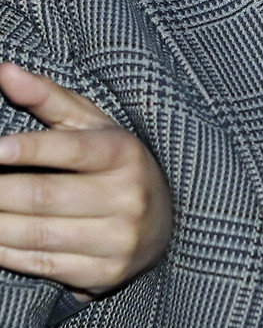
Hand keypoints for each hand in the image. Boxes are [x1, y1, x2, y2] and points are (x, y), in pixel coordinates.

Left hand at [0, 63, 172, 299]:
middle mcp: (127, 196)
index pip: (70, 149)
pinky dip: (8, 252)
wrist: (163, 222)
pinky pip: (44, 263)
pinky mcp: (105, 273)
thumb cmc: (114, 161)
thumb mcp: (91, 124)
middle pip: (45, 196)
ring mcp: (117, 238)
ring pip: (39, 233)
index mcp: (124, 152)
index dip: (29, 149)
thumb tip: (4, 71)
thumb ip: (47, 96)